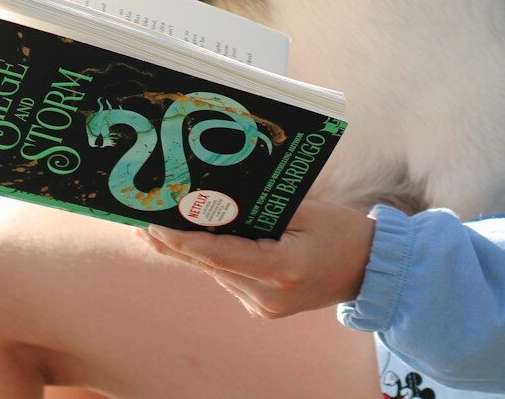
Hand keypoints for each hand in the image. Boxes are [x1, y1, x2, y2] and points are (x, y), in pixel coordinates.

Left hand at [144, 199, 374, 318]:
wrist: (369, 270)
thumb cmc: (341, 231)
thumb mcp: (305, 209)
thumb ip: (260, 207)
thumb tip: (214, 197)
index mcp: (282, 270)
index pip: (221, 255)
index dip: (184, 240)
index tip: (153, 226)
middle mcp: (268, 295)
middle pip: (209, 265)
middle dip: (172, 242)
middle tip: (136, 220)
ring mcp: (263, 306)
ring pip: (214, 272)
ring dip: (186, 249)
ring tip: (151, 225)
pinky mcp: (261, 307)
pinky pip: (227, 277)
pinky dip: (209, 258)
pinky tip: (186, 239)